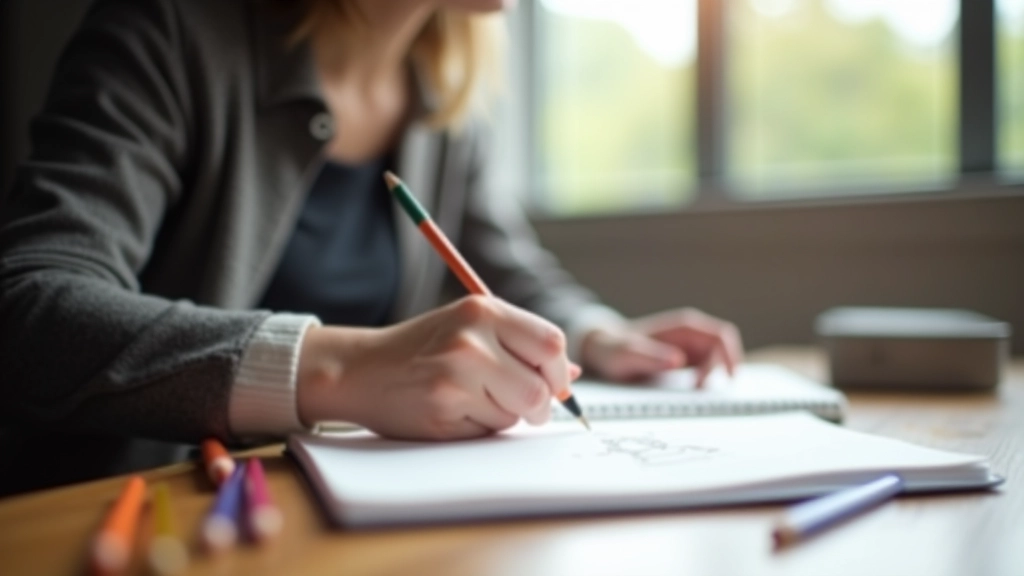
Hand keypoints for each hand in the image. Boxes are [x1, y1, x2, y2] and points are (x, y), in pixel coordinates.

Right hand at [296, 296, 578, 439]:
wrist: (362, 368)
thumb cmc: (423, 347)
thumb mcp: (472, 328)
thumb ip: (521, 344)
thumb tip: (572, 374)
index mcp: (483, 310)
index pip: (551, 344)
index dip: (559, 371)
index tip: (553, 383)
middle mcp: (470, 341)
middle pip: (540, 389)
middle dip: (538, 406)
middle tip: (521, 404)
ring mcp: (455, 378)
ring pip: (516, 414)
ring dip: (505, 416)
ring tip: (473, 398)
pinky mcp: (442, 412)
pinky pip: (487, 432)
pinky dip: (479, 428)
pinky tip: (453, 410)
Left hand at [580, 308, 742, 386]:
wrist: (602, 350)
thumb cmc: (613, 350)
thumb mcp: (627, 355)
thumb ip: (650, 357)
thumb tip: (678, 360)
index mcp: (683, 326)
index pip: (721, 336)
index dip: (729, 357)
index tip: (724, 380)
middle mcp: (690, 334)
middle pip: (723, 350)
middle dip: (720, 370)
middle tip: (701, 391)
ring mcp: (689, 346)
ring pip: (718, 361)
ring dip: (714, 377)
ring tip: (693, 393)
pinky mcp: (686, 360)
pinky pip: (707, 369)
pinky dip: (707, 381)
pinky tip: (692, 393)